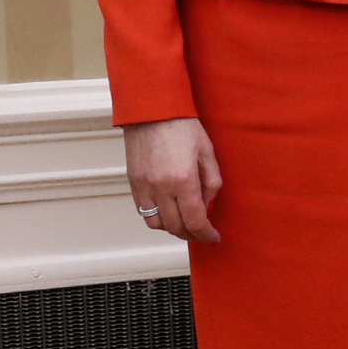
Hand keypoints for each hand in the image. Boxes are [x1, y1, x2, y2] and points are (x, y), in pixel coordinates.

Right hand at [124, 116, 222, 242]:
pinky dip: (157, 218)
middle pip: (175, 227)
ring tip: (185, 223)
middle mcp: (161, 188)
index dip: (206, 234)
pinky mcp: (133, 183)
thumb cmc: (182, 126)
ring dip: (172, 228)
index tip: (214, 238)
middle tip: (202, 232)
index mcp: (183, 180)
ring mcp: (144, 187)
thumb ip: (211, 182)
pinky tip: (169, 211)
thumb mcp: (207, 152)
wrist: (152, 110)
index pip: (195, 220)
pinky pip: (143, 212)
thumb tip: (207, 205)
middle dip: (191, 234)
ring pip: (156, 224)